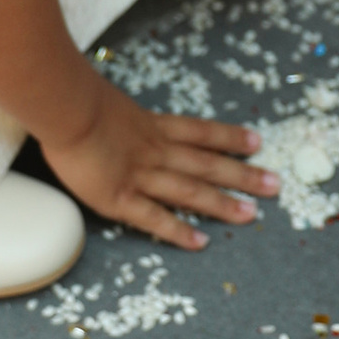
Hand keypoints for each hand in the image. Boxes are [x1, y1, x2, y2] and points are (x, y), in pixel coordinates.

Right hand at [40, 75, 274, 249]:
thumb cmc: (72, 96)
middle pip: (206, 164)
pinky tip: (201, 242)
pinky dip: (178, 231)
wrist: (64, 107)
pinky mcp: (120, 198)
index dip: (229, 137)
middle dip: (242, 175)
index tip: (256, 141)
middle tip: (274, 185)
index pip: (199, 132)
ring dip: (222, 204)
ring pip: (190, 191)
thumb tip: (112, 113)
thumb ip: (112, 111)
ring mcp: (139, 175)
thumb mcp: (100, 97)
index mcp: (150, 125)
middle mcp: (154, 150)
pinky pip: (155, 218)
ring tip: (251, 216)